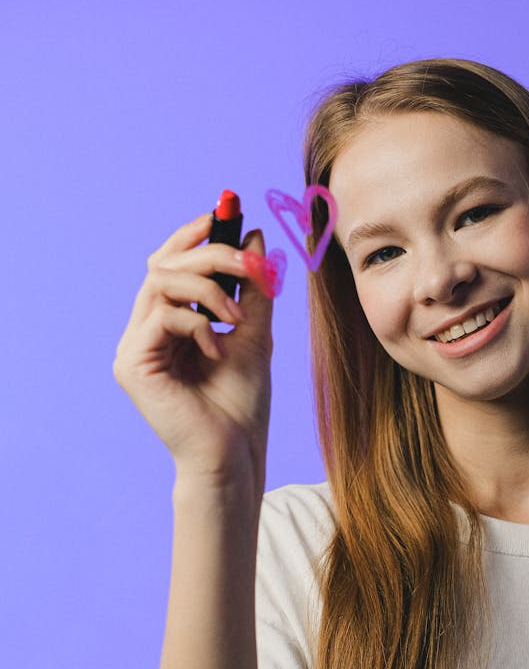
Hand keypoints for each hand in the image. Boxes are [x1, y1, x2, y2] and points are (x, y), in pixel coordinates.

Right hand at [113, 213, 275, 490]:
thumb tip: (253, 235)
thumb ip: (252, 289)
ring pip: (160, 282)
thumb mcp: (256, 334)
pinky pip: (162, 317)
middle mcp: (145, 331)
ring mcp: (134, 348)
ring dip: (209, 288)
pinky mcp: (131, 365)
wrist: (234, 456)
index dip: (193, 234)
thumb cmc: (242, 406)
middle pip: (164, 264)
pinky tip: (218, 349)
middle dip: (211, 255)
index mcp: (169, 323)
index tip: (226, 213)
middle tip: (250, 266)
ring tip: (239, 317)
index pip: (171, 262)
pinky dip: (198, 324)